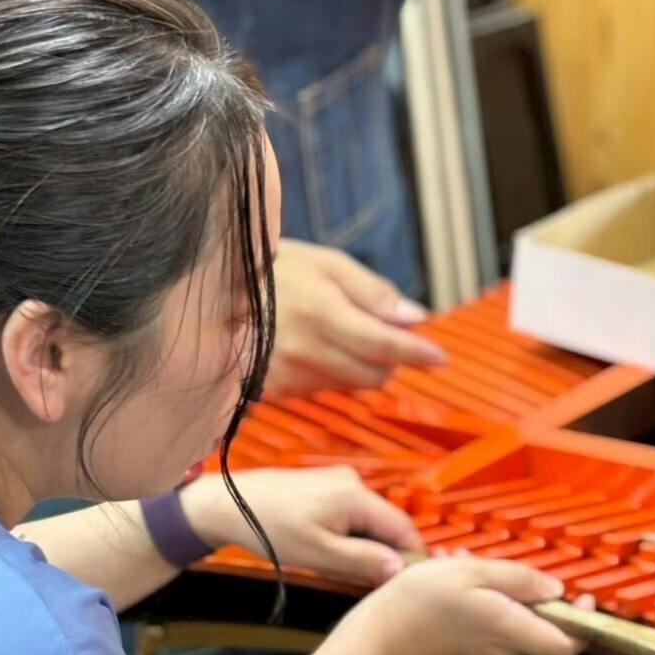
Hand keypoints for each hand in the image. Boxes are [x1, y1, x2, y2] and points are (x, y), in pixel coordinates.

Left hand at [182, 466, 423, 584]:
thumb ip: (362, 561)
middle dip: (381, 554)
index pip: (404, 529)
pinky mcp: (325, 486)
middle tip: (363, 582)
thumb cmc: (270, 530)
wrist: (227, 505)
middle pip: (387, 525)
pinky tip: (326, 550)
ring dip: (362, 547)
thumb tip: (401, 570)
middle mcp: (354, 482)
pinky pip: (351, 515)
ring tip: (337, 567)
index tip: (405, 585)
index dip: (411, 559)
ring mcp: (339, 481)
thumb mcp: (319, 555)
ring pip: (368, 522)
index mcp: (357, 496)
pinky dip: (347, 535)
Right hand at [267, 238, 447, 396]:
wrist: (215, 296)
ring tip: (347, 334)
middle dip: (392, 359)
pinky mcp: (280, 391)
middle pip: (375, 373)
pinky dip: (337, 373)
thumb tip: (414, 317)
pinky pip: (327, 390)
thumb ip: (373, 292)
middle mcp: (306, 350)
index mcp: (321, 312)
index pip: (384, 343)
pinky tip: (320, 348)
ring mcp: (291, 375)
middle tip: (387, 333)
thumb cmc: (274, 272)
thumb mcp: (326, 264)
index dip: (417, 352)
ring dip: (365, 366)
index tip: (440, 358)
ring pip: (354, 385)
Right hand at [356, 557, 583, 654]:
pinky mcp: (471, 652)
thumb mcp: (473, 572)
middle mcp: (505, 649)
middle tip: (507, 566)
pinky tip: (456, 582)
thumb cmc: (419, 601)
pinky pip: (493, 626)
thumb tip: (557, 589)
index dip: (584, 624)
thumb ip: (521, 579)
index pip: (569, 646)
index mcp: (511, 630)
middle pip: (543, 628)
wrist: (378, 636)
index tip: (582, 597)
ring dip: (503, 593)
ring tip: (468, 567)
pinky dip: (485, 603)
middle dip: (533, 593)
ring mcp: (488, 654)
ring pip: (515, 622)